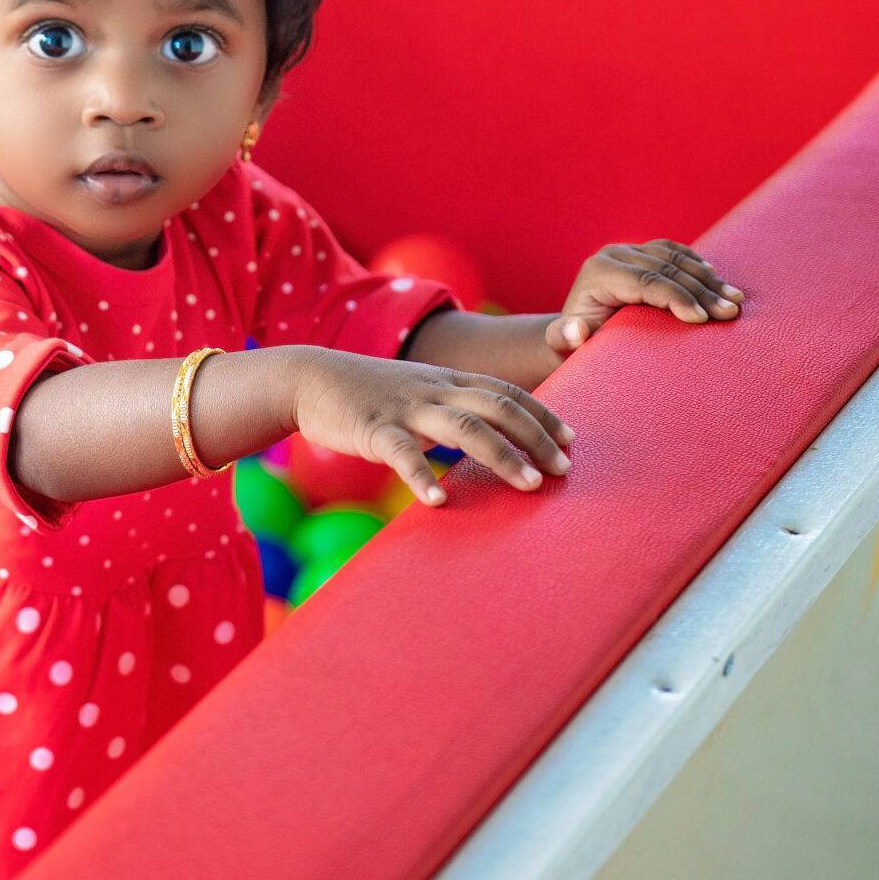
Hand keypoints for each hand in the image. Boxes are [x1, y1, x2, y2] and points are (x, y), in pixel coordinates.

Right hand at [288, 350, 572, 506]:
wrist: (308, 378)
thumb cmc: (366, 394)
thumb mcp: (416, 393)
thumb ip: (449, 411)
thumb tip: (486, 445)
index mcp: (446, 382)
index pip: (506, 392)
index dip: (541, 414)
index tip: (570, 440)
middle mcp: (434, 390)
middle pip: (497, 406)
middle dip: (535, 436)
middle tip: (562, 470)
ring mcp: (405, 408)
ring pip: (464, 426)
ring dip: (501, 455)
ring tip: (527, 486)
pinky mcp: (373, 427)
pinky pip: (401, 453)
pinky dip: (422, 476)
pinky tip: (437, 501)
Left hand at [545, 240, 742, 353]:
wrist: (574, 332)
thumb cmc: (572, 346)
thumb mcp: (562, 346)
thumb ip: (562, 339)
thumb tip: (574, 330)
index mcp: (598, 273)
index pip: (644, 281)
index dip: (675, 297)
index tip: (702, 319)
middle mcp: (614, 255)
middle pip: (666, 269)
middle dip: (701, 291)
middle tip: (730, 313)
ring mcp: (630, 251)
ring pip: (676, 257)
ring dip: (709, 279)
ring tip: (735, 301)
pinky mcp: (644, 253)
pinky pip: (676, 253)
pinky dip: (700, 266)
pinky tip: (720, 281)